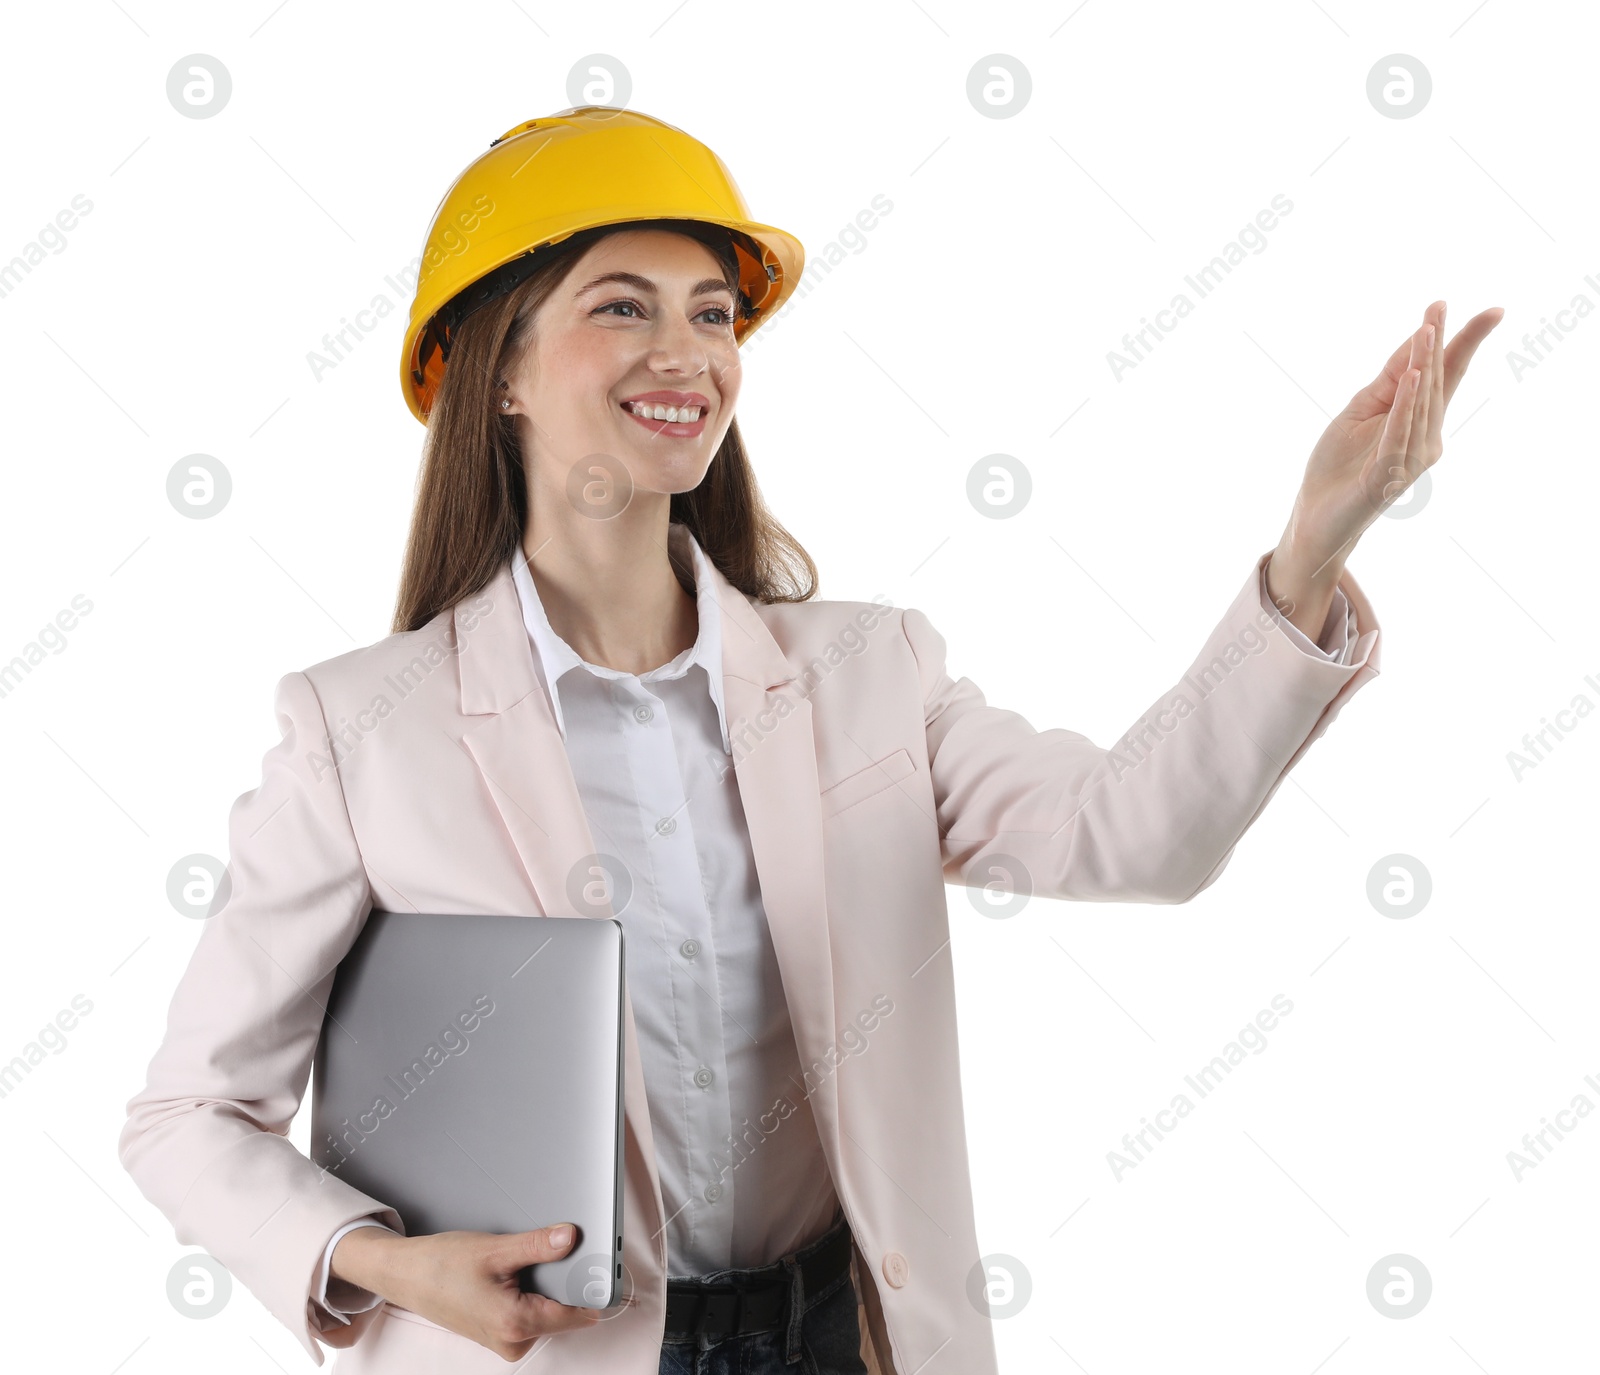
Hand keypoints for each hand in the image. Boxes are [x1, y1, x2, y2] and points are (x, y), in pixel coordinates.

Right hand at [330, 1221, 604, 1360]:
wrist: (406, 1276)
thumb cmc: (442, 1265)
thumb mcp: (495, 1249)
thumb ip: (538, 1245)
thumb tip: (572, 1237)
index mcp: (516, 1323)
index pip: (577, 1312)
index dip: (592, 1287)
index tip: (602, 1263)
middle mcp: (513, 1341)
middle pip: (564, 1312)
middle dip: (567, 1282)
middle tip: (558, 1249)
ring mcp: (506, 1341)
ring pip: (548, 1313)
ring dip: (547, 1287)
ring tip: (523, 1262)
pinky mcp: (500, 1335)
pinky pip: (532, 1315)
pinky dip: (533, 1293)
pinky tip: (514, 1275)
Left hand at [1266, 300, 1503, 630]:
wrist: (1315, 516)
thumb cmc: (1339, 465)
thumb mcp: (1362, 410)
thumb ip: (1390, 382)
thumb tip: (1416, 341)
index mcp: (1419, 421)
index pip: (1446, 375)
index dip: (1463, 342)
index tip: (1490, 311)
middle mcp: (1425, 439)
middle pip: (1436, 384)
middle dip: (1441, 343)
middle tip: (1442, 307)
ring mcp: (1408, 460)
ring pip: (1420, 406)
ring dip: (1423, 366)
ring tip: (1426, 330)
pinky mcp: (1385, 477)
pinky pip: (1398, 436)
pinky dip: (1406, 407)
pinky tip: (1413, 379)